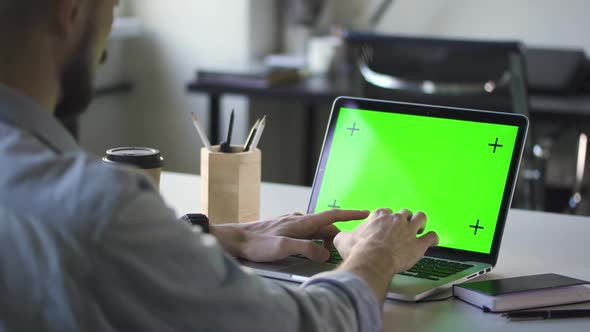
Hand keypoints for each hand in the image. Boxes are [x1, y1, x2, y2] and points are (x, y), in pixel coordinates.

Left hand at [210, 209, 369, 262]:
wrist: (234, 239)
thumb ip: (306, 248)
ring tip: (330, 250)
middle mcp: (297, 219)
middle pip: (324, 224)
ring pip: (314, 229)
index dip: (350, 214)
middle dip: (338, 233)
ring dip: (325, 237)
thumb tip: (325, 252)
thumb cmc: (256, 244)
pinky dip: (313, 238)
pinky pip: (305, 232)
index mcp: (301, 222)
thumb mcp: (283, 248)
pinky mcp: (283, 229)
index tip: (365, 213)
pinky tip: (310, 248)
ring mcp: (290, 223)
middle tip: (347, 245)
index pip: (331, 215)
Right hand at [334, 208, 438, 304]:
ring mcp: (409, 230)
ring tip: (418, 230)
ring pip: (421, 218)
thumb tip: (340, 237)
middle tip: (402, 230)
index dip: (386, 220)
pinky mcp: (419, 244)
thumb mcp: (343, 240)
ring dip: (421, 223)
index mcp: (379, 215)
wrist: (372, 261)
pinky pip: (432, 237)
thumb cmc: (358, 250)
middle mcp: (396, 219)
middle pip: (405, 212)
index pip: (386, 212)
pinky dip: (433, 238)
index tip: (384, 227)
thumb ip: (343, 236)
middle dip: (405, 220)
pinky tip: (431, 241)